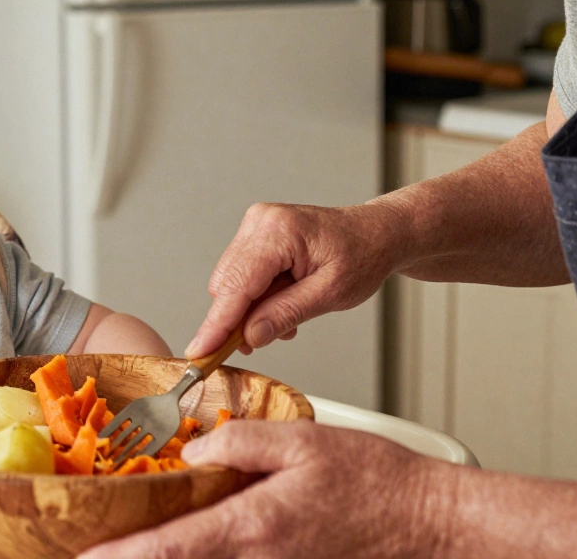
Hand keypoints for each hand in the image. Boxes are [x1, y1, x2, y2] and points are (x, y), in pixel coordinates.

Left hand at [79, 420, 449, 558]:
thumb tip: (195, 452)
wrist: (427, 525)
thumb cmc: (376, 484)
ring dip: (166, 558)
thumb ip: (242, 442)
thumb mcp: (304, 441)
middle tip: (92, 550)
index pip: (170, 548)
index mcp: (253, 525)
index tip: (84, 555)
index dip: (122, 556)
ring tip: (131, 544)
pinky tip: (187, 543)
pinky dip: (201, 555)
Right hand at [185, 202, 405, 358]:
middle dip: (239, 319)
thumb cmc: (363, 255)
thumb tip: (251, 336)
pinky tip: (283, 301)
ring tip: (289, 315)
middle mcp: (260, 222)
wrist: (377, 233)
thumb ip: (286, 313)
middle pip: (227, 285)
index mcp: (279, 232)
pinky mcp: (256, 235)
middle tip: (263, 341)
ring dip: (252, 309)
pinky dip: (257, 297)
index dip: (217, 324)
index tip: (199, 352)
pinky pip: (241, 275)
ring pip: (231, 283)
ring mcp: (256, 226)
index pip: (237, 285)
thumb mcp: (331, 294)